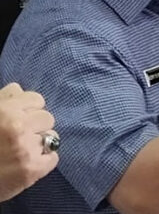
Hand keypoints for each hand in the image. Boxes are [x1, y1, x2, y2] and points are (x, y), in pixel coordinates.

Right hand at [0, 83, 58, 201]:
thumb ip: (3, 100)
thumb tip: (18, 89)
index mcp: (6, 110)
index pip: (37, 100)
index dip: (30, 110)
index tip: (22, 118)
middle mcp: (19, 127)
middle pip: (47, 118)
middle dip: (36, 126)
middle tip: (22, 137)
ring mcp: (26, 149)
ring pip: (52, 137)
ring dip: (41, 143)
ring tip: (24, 151)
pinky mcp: (32, 170)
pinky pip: (53, 158)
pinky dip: (44, 161)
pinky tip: (29, 163)